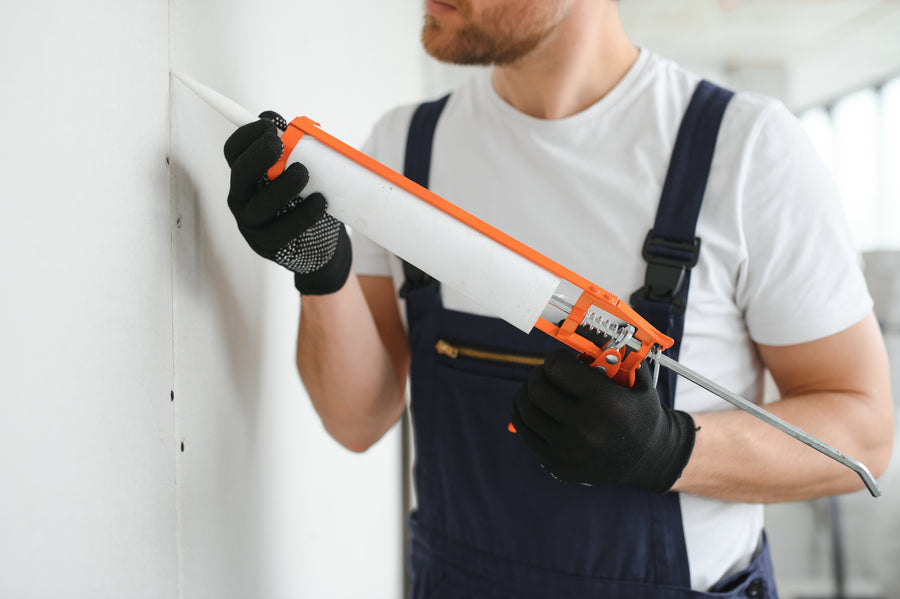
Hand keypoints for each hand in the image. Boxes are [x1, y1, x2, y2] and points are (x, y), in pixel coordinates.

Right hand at [223, 111, 350, 293]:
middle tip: (280, 144)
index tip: (269, 126)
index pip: (234, 150)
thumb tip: (284, 124)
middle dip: (258, 155)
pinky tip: (320, 202)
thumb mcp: (301, 167)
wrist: (320, 241)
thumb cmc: (306, 197)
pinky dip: (303, 214)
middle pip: (239, 174)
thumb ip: (292, 145)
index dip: (247, 135)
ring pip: (259, 204)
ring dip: (282, 185)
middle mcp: (242, 197)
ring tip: (303, 173)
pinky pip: (283, 230)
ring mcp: (252, 223)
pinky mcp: (269, 244)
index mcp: (246, 174)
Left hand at [510, 349, 695, 492]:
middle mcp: (585, 427)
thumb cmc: (641, 414)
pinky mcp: (558, 464)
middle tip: (548, 373)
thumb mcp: (638, 380)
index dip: (556, 358)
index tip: (561, 359)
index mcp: (606, 402)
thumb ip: (614, 352)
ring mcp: (569, 449)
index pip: (558, 367)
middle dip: (540, 374)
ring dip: (527, 392)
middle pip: (538, 388)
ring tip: (538, 388)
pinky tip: (531, 405)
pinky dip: (522, 413)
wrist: (651, 459)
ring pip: (526, 409)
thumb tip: (584, 328)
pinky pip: (524, 431)